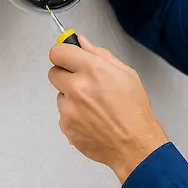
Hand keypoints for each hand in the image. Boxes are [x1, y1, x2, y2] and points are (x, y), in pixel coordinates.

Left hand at [48, 35, 168, 182]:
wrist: (134, 144)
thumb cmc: (134, 111)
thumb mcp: (126, 74)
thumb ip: (101, 55)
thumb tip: (83, 43)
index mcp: (94, 70)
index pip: (58, 51)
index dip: (63, 52)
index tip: (68, 55)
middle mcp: (77, 88)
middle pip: (53, 71)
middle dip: (66, 73)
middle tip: (83, 81)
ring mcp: (69, 108)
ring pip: (59, 94)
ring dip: (71, 96)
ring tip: (94, 105)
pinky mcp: (65, 125)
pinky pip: (63, 113)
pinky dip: (73, 114)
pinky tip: (92, 118)